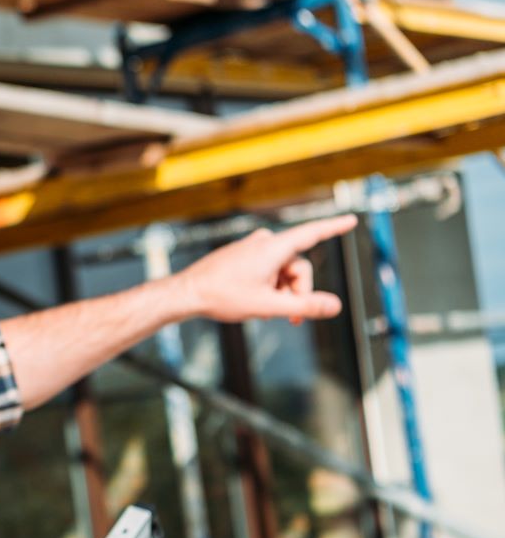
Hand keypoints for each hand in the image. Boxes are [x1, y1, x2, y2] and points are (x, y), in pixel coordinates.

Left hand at [174, 214, 352, 325]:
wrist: (186, 293)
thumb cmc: (222, 297)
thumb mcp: (268, 306)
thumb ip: (304, 307)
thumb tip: (335, 306)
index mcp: (273, 248)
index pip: (312, 233)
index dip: (334, 227)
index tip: (351, 219)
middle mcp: (264, 243)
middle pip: (298, 268)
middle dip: (296, 292)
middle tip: (288, 318)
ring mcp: (252, 249)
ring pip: (282, 273)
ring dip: (280, 293)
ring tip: (263, 311)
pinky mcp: (242, 257)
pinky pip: (267, 272)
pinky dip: (267, 288)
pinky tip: (253, 303)